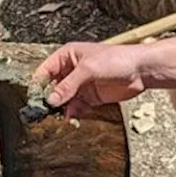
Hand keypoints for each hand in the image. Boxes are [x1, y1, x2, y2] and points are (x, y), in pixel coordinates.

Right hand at [31, 43, 149, 117]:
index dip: (38, 85)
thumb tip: (51, 99)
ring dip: (59, 110)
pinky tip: (70, 120)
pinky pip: (75, 108)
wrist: (141, 71)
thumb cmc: (117, 59)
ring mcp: (79, 85)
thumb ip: (68, 85)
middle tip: (44, 112)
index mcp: (67, 56)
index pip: (45, 71)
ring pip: (62, 100)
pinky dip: (71, 115)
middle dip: (48, 100)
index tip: (35, 99)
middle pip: (51, 87)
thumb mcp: (88, 69)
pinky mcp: (89, 98)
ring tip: (57, 118)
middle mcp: (71, 71)